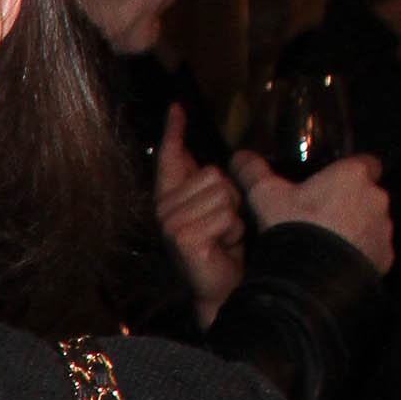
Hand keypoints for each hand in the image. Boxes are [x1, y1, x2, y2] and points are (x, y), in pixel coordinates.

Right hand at [154, 104, 245, 325]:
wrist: (222, 291)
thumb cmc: (222, 252)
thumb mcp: (221, 209)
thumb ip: (214, 183)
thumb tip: (231, 158)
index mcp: (173, 199)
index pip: (171, 158)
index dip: (173, 132)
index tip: (177, 108)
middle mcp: (165, 209)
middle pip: (213, 174)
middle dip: (231, 199)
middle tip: (224, 228)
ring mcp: (171, 224)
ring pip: (223, 194)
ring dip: (235, 218)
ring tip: (225, 239)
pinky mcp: (183, 237)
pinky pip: (225, 215)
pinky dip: (233, 232)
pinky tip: (223, 247)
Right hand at [230, 144, 394, 273]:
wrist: (308, 278)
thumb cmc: (292, 230)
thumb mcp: (266, 197)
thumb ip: (255, 173)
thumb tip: (239, 158)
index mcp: (352, 175)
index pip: (366, 163)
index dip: (350, 173)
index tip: (333, 185)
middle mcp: (375, 198)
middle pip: (366, 195)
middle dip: (349, 204)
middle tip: (320, 219)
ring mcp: (382, 229)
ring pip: (371, 223)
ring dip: (355, 230)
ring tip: (326, 245)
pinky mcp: (384, 257)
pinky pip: (374, 250)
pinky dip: (359, 255)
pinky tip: (336, 263)